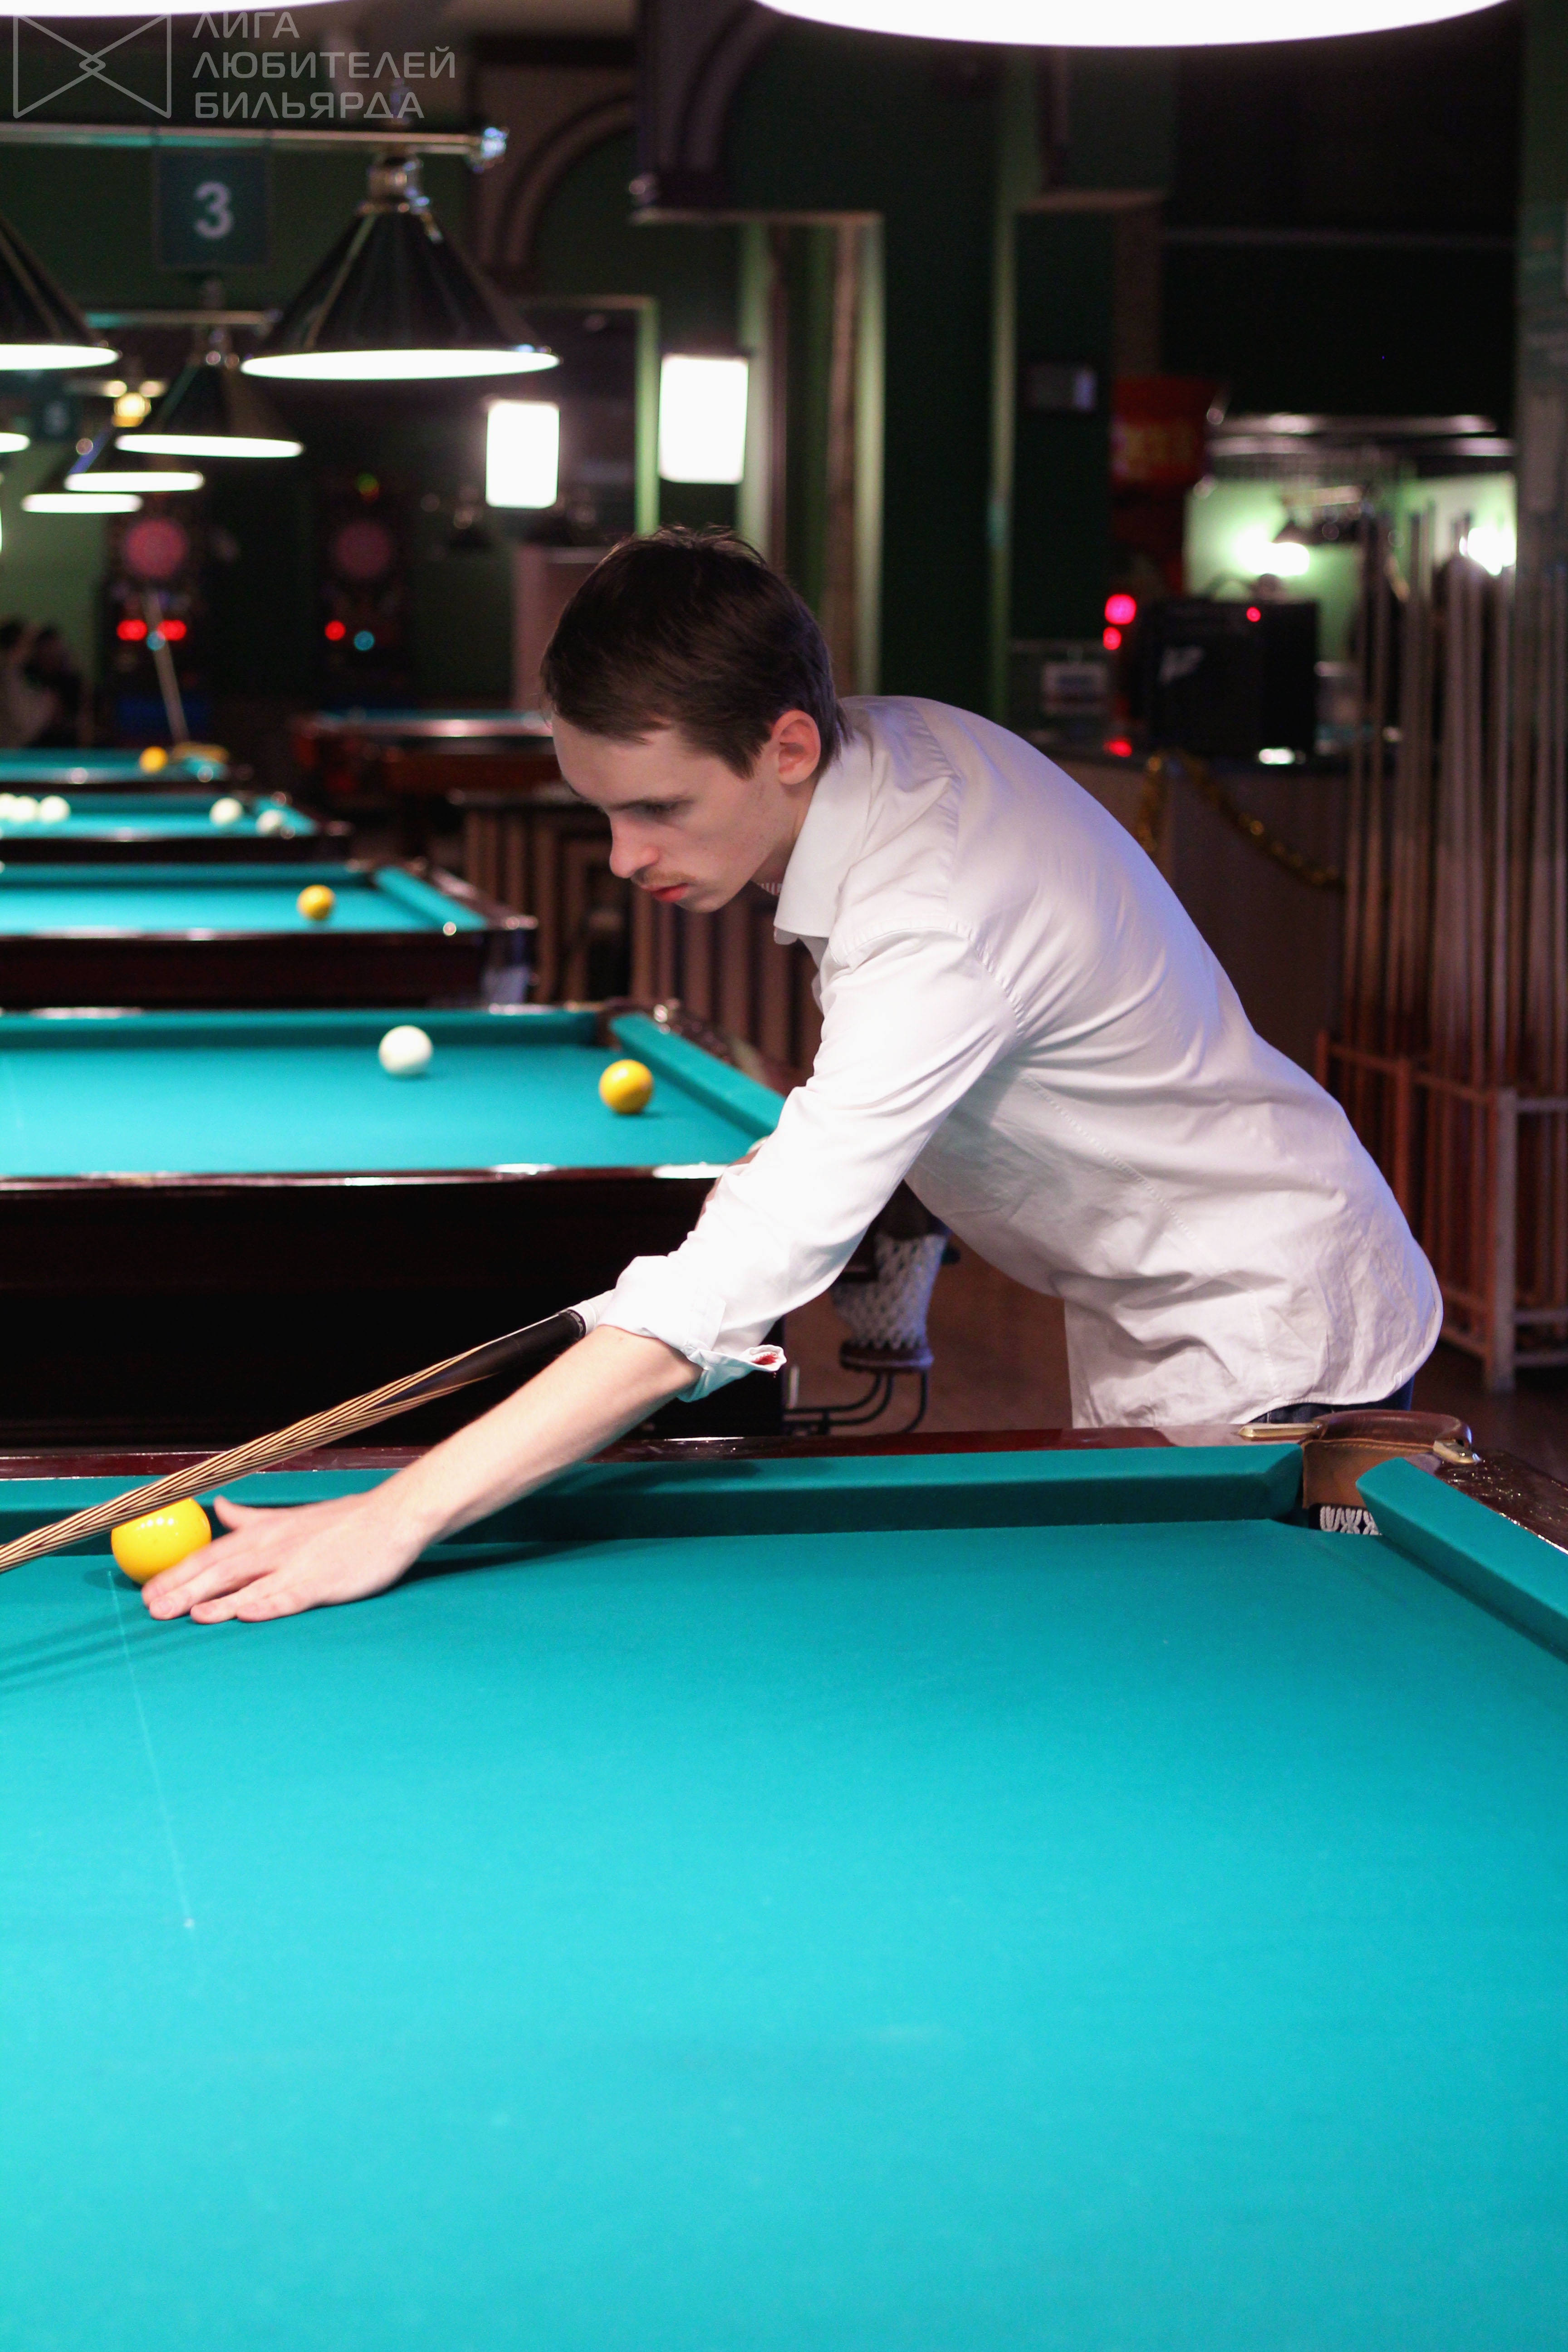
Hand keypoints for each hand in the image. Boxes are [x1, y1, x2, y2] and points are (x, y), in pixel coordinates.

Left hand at [140, 1488, 424, 1624]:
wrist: (390, 1518)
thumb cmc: (341, 1523)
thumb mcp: (288, 1518)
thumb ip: (251, 1520)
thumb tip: (220, 1510)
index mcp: (264, 1534)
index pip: (211, 1554)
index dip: (178, 1572)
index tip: (147, 1591)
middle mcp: (274, 1548)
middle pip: (221, 1571)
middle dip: (185, 1591)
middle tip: (152, 1611)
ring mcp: (297, 1565)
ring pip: (249, 1583)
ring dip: (217, 1600)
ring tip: (187, 1615)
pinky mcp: (323, 1582)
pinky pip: (291, 1595)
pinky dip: (268, 1604)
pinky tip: (248, 1614)